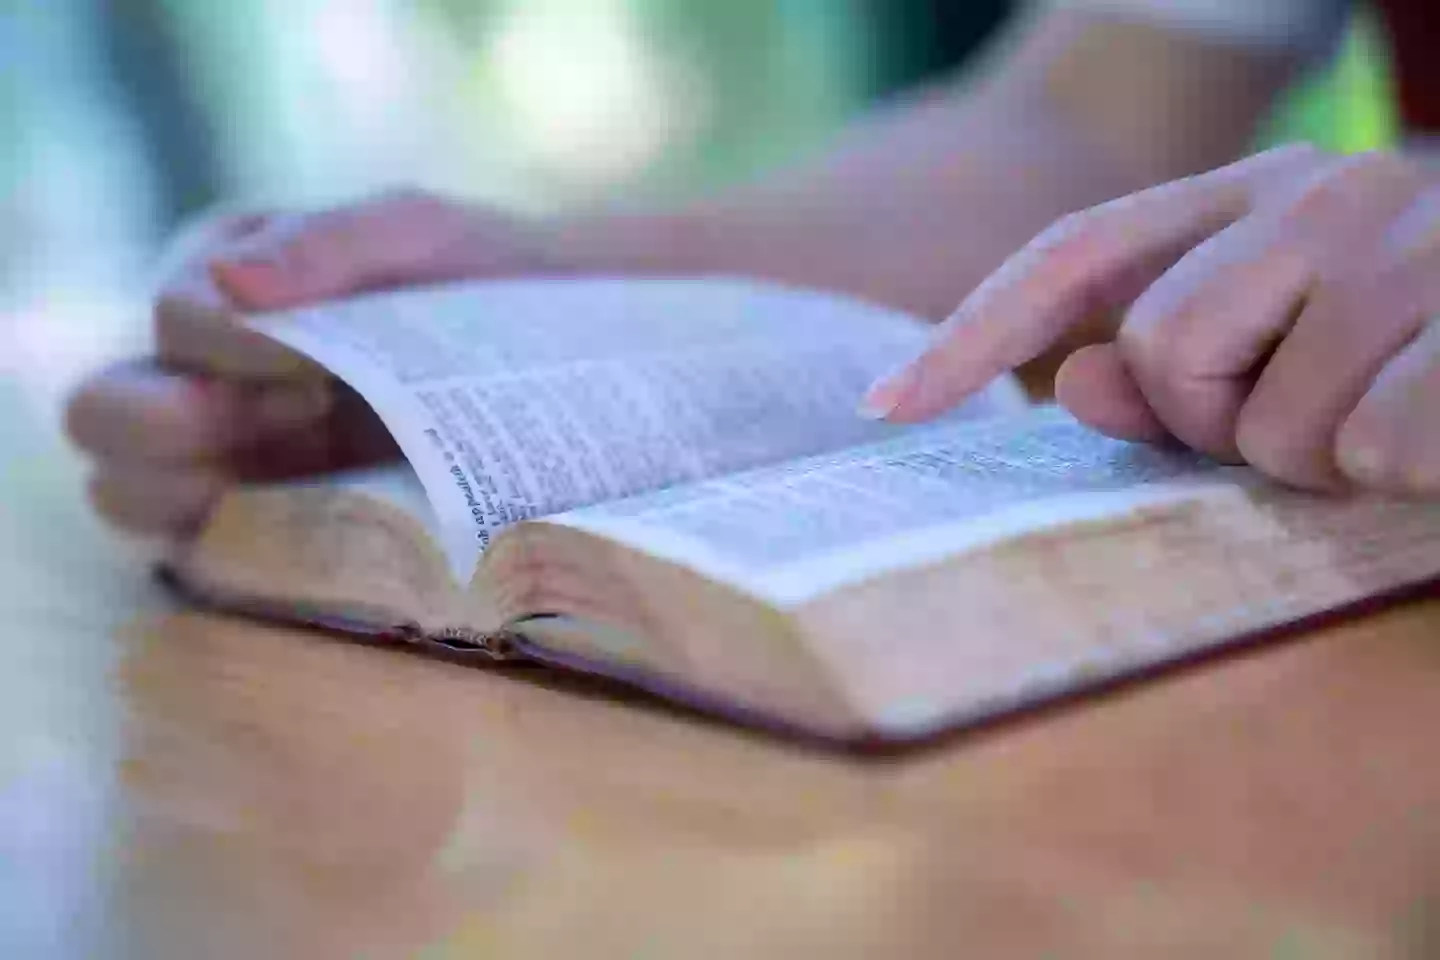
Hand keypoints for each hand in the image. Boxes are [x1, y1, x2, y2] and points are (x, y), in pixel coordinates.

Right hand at [66, 190, 558, 536]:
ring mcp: (232, 459)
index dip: (231, 347)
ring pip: (133, 498)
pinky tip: (335, 539)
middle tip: (302, 415)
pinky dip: (257, 556)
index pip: (171, 318)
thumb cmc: (473, 275)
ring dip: (205, 496)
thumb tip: (230, 282)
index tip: (319, 364)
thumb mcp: (417, 234)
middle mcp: (203, 376)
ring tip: (320, 476)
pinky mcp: (274, 529)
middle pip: (105, 417)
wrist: (555, 352)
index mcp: (225, 291)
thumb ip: (330, 243)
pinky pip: (219, 559)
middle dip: (177, 424)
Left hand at [862, 145, 1439, 494]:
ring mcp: (1412, 244)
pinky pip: (1375, 451)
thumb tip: (1077, 383)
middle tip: (1308, 414)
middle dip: (1220, 421)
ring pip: (1272, 427)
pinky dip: (1405, 473)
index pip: (1075, 254)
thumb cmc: (1424, 332)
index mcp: (1259, 190)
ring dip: (1323, 458)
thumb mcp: (1297, 335)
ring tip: (1394, 411)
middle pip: (1164, 351)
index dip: (969, 333)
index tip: (883, 409)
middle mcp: (1326, 192)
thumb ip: (1177, 358)